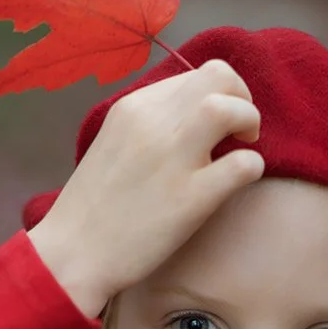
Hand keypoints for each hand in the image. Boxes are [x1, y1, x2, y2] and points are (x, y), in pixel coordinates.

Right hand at [27, 58, 262, 316]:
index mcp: (133, 107)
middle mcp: (153, 123)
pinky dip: (253, 166)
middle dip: (242, 97)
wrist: (73, 254)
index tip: (215, 121)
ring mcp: (173, 158)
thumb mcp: (115, 143)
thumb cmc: (94, 206)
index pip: (193, 75)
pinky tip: (242, 178)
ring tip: (245, 144)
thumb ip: (150, 124)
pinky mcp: (191, 198)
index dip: (217, 92)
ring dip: (249, 120)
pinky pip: (243, 164)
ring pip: (230, 108)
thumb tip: (192, 117)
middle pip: (218, 77)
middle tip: (242, 128)